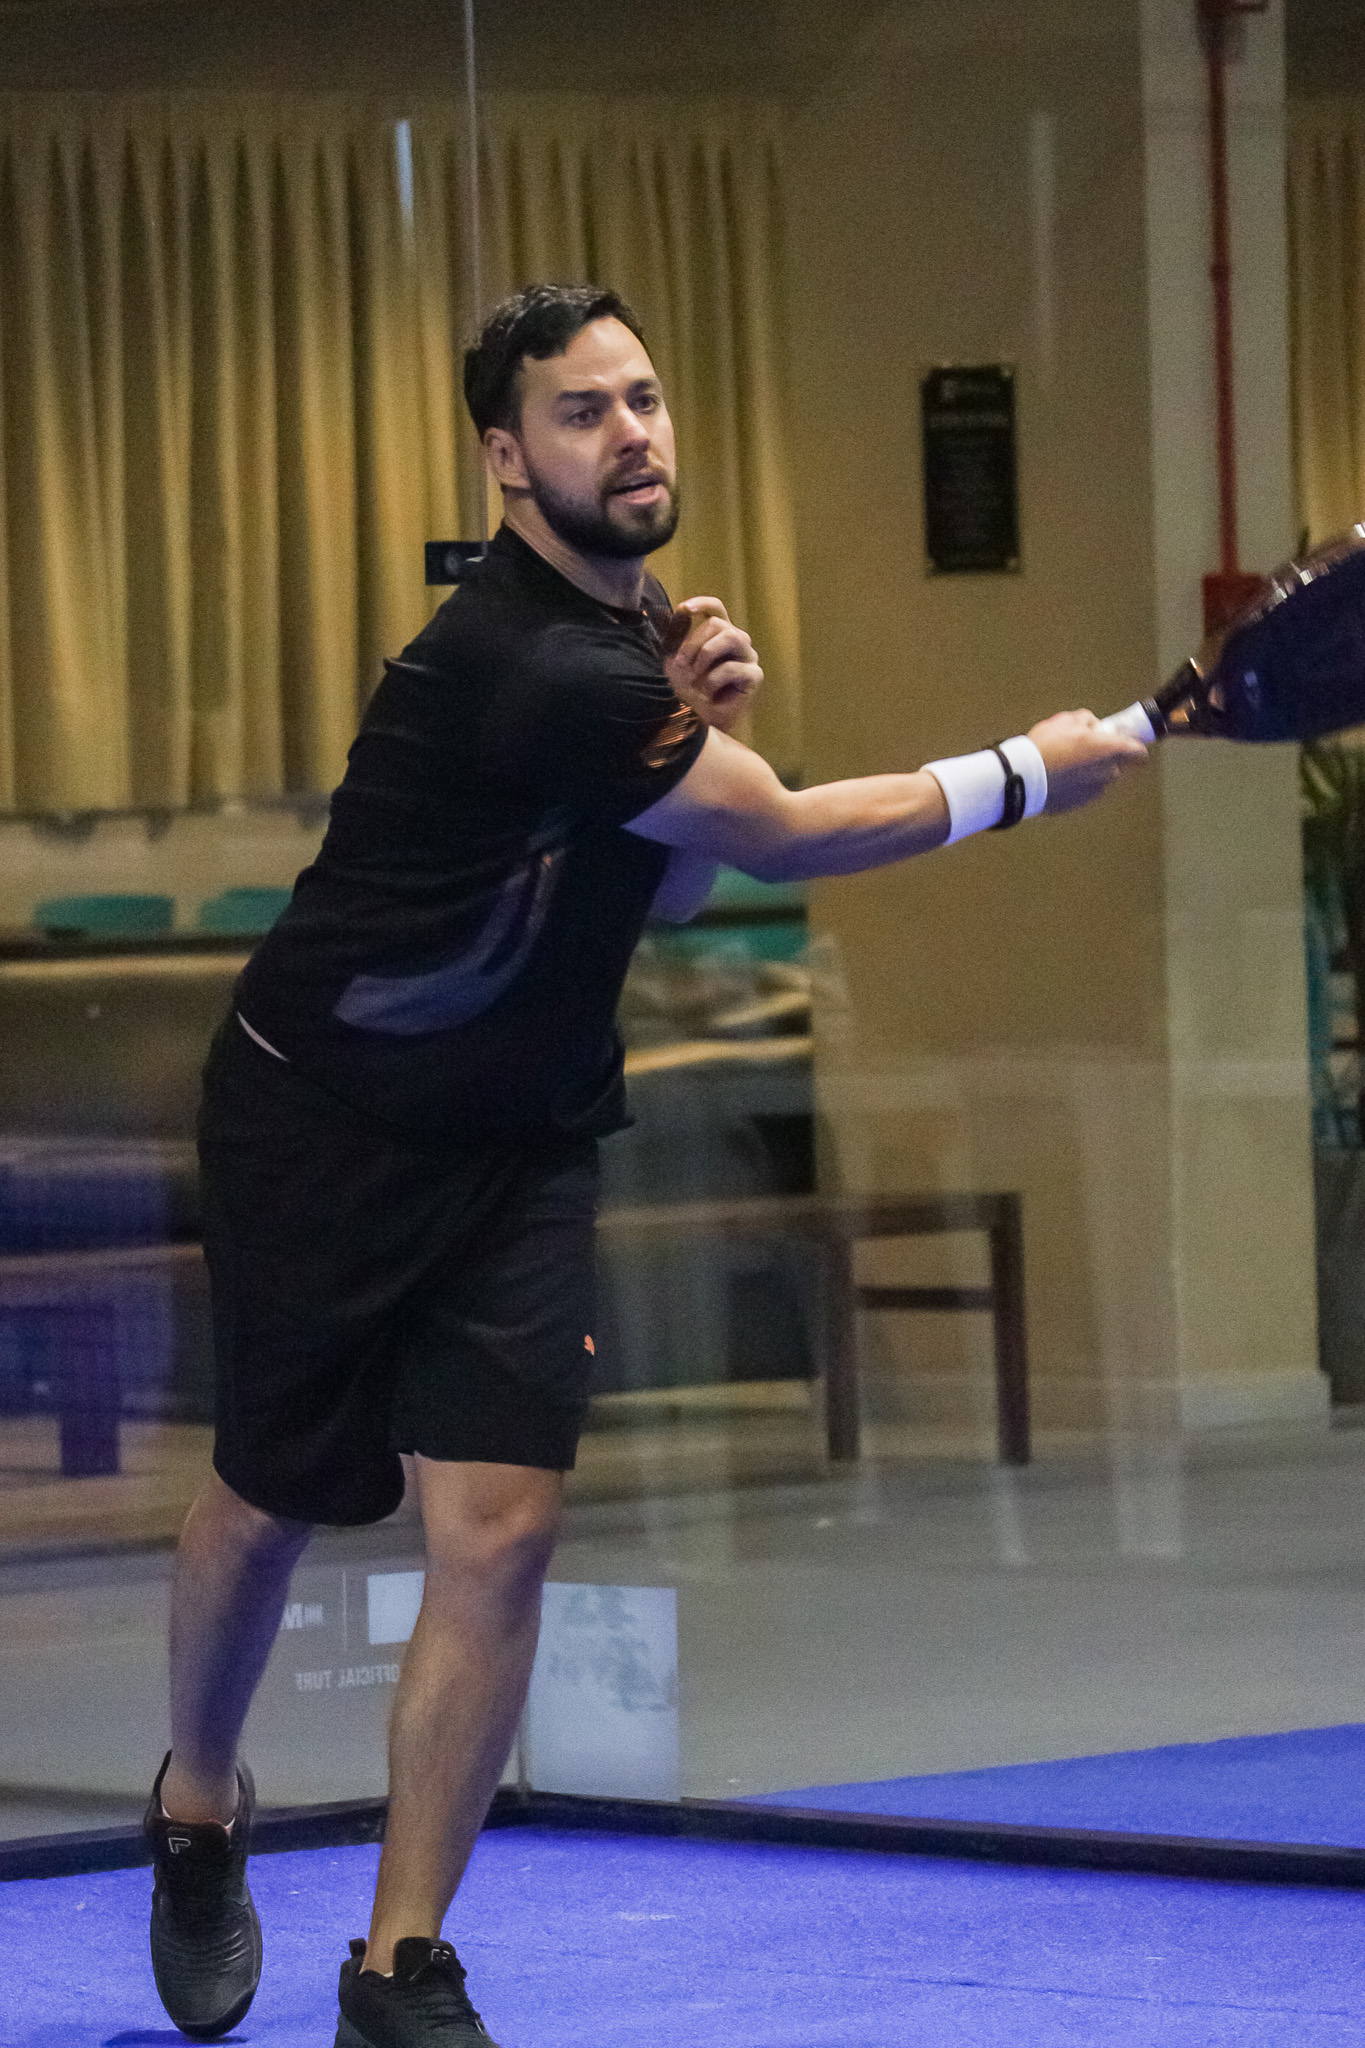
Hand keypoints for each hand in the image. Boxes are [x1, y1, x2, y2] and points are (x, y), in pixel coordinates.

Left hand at [663, 597, 762, 733]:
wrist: (699, 723)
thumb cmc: (688, 692)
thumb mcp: (675, 663)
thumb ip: (674, 641)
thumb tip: (663, 617)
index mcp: (719, 635)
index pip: (716, 609)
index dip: (702, 604)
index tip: (684, 609)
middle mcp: (737, 641)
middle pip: (717, 623)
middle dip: (694, 642)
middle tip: (680, 664)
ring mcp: (748, 657)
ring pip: (730, 637)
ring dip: (705, 655)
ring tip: (694, 676)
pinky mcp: (754, 676)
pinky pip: (733, 667)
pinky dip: (714, 680)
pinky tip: (708, 693)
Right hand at [1027, 709, 1147, 815]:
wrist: (1024, 777)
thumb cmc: (1046, 746)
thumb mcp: (1064, 721)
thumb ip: (1086, 720)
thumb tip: (1093, 726)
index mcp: (1107, 749)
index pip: (1137, 750)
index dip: (1135, 745)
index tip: (1129, 743)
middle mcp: (1107, 771)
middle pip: (1116, 763)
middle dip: (1105, 756)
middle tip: (1084, 749)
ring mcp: (1095, 790)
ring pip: (1100, 778)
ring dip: (1090, 771)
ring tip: (1066, 765)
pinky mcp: (1081, 803)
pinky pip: (1084, 790)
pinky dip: (1076, 785)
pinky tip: (1059, 778)